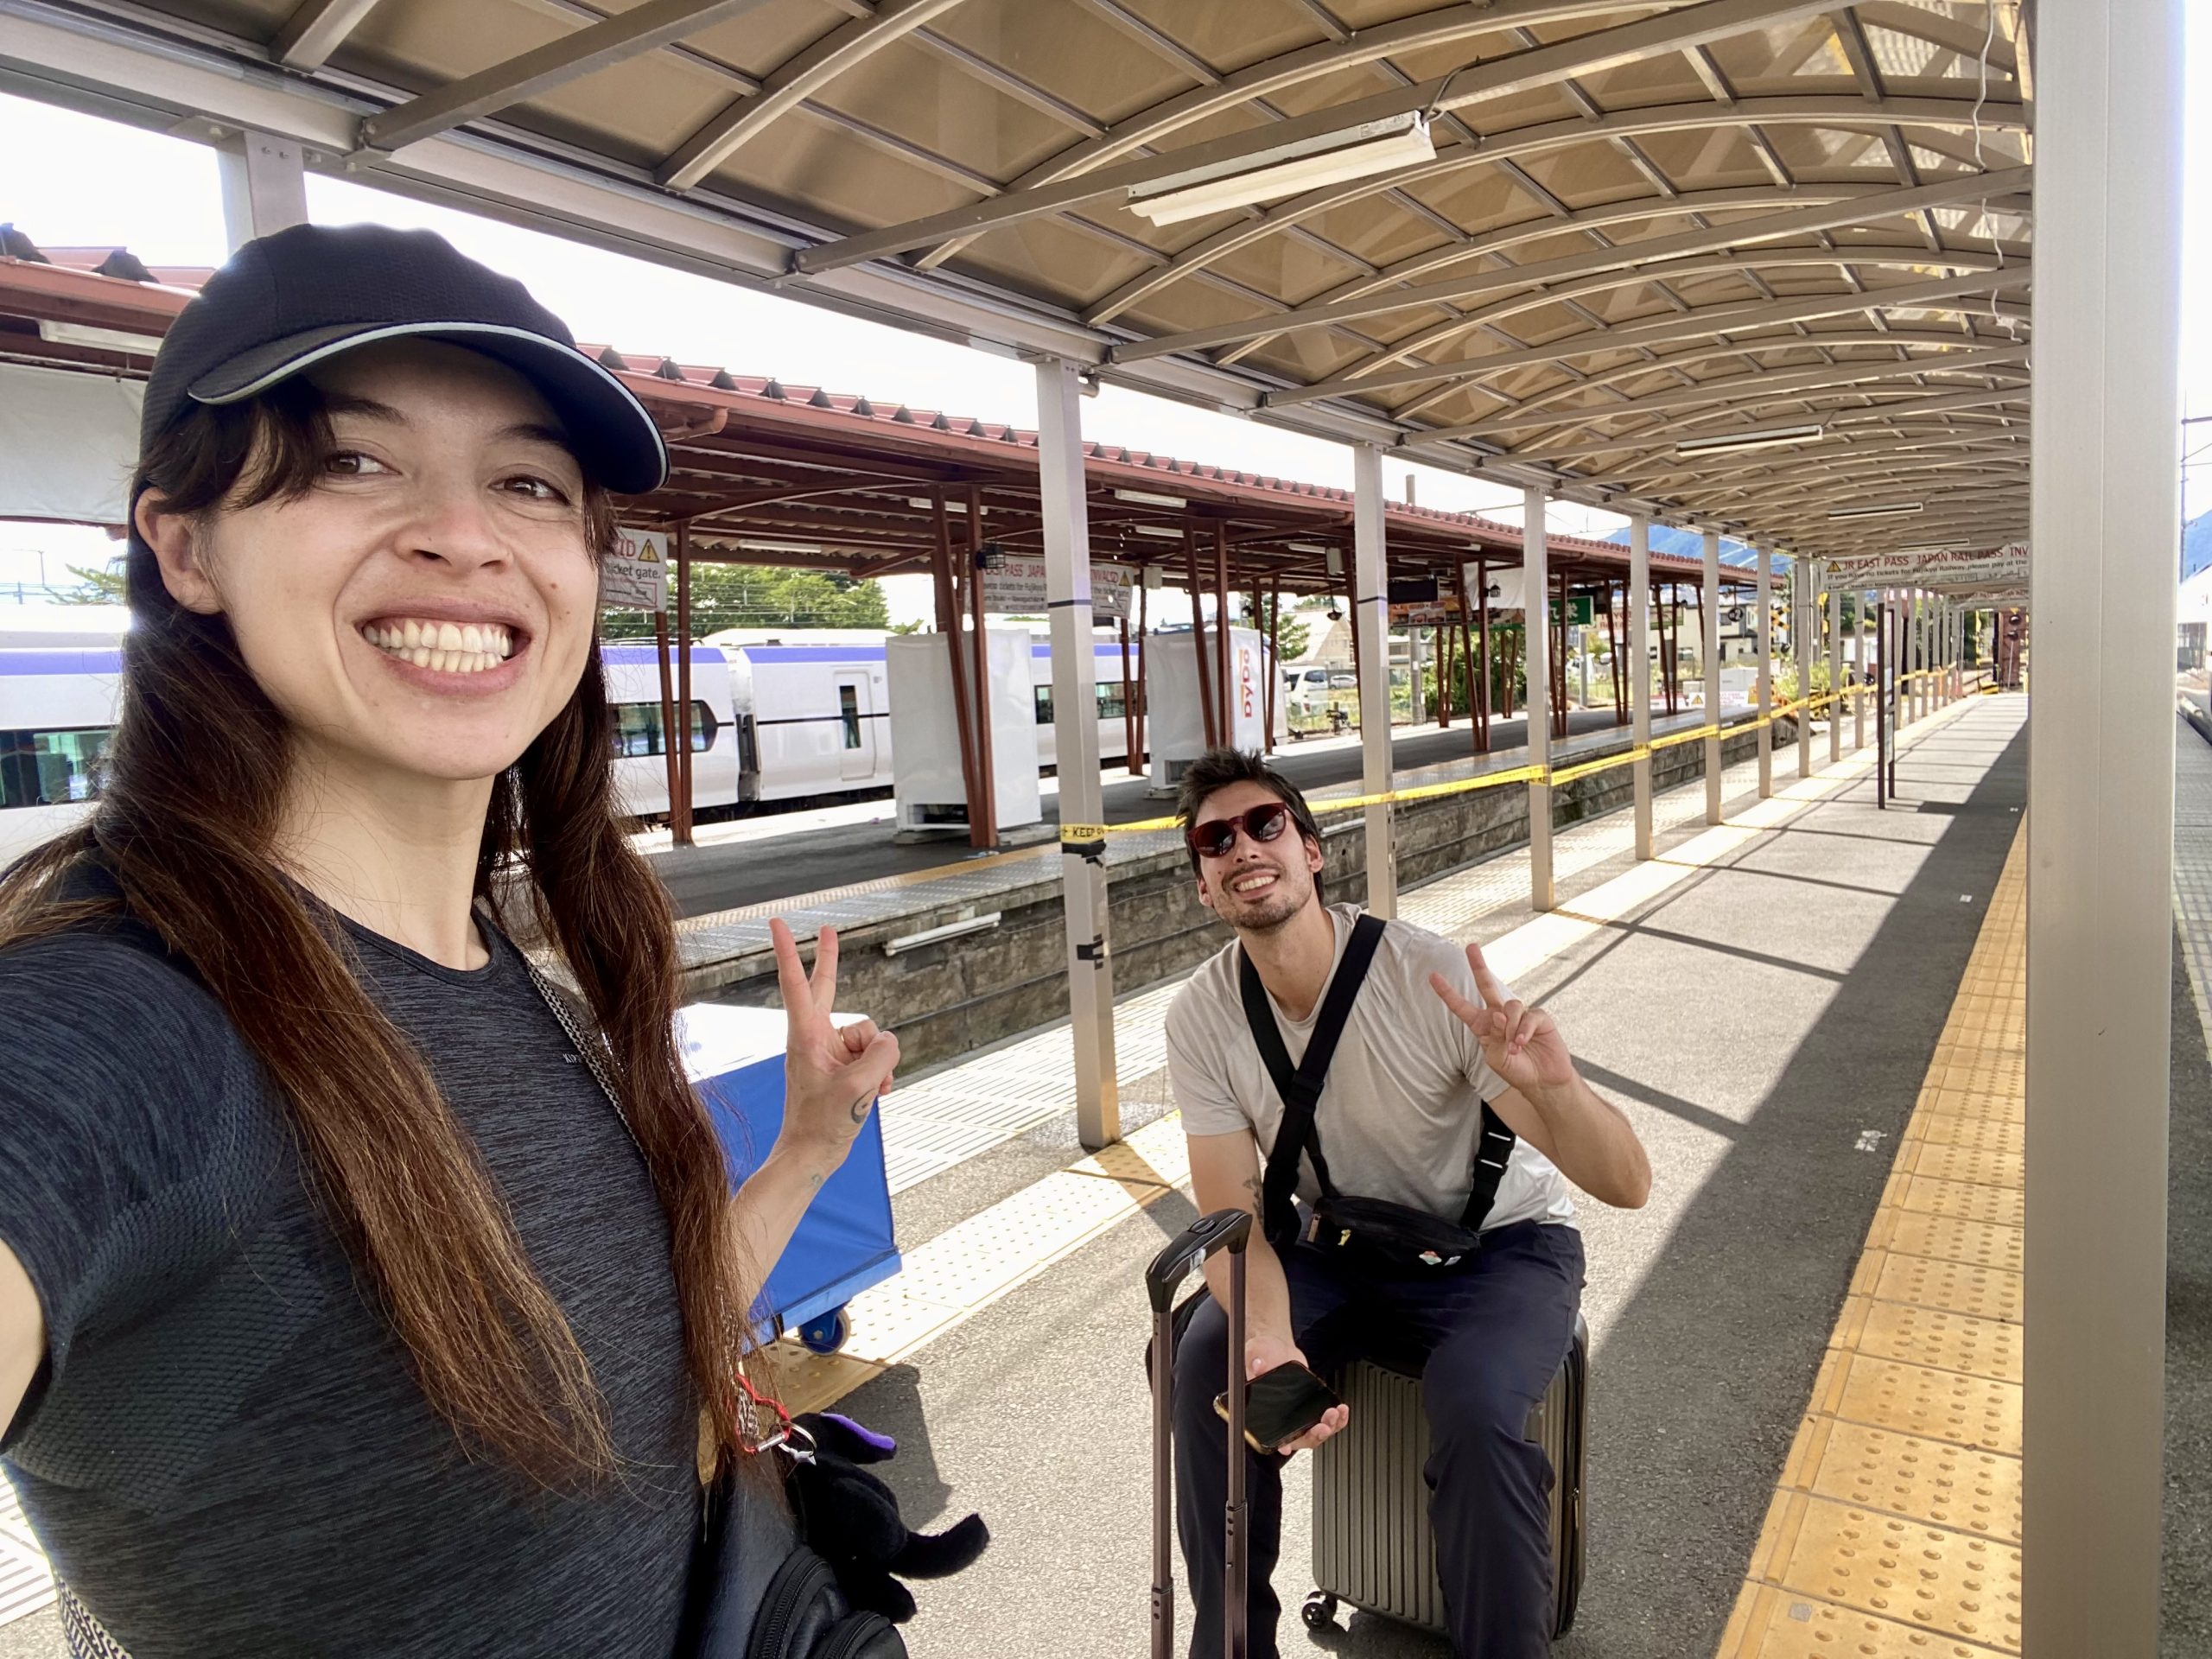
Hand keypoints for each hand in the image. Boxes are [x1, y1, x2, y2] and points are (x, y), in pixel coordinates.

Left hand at [770, 918, 899, 1173]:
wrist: (812, 1156)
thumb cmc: (823, 1124)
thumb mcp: (859, 1088)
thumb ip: (881, 1054)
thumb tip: (888, 1040)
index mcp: (806, 1036)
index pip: (796, 983)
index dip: (788, 950)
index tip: (775, 922)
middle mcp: (816, 1038)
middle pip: (826, 989)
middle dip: (830, 961)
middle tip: (828, 929)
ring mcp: (831, 1052)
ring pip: (869, 1035)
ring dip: (879, 1061)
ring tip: (869, 1091)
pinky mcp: (843, 1067)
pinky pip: (874, 1055)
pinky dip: (880, 1073)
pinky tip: (877, 1095)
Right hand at [1244, 1332, 1347, 1456]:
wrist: (1277, 1349)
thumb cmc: (1262, 1355)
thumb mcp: (1255, 1354)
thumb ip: (1255, 1363)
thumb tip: (1258, 1365)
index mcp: (1266, 1413)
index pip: (1271, 1434)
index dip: (1279, 1443)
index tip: (1286, 1447)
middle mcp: (1283, 1419)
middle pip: (1300, 1438)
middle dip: (1314, 1434)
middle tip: (1321, 1426)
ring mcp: (1300, 1416)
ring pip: (1316, 1432)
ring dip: (1328, 1427)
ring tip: (1334, 1413)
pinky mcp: (1312, 1408)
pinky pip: (1327, 1421)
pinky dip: (1337, 1419)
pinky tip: (1341, 1410)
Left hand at [1429, 941, 1577, 1100]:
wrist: (1542, 1081)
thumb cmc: (1516, 1071)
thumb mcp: (1496, 1060)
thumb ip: (1494, 1038)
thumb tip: (1500, 1014)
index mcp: (1482, 1025)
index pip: (1462, 1007)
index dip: (1447, 993)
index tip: (1432, 976)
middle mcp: (1499, 1015)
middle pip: (1486, 985)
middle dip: (1478, 966)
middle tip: (1471, 947)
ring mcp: (1519, 1015)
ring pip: (1510, 1006)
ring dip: (1511, 1027)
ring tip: (1514, 1047)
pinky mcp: (1539, 1018)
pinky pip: (1529, 1016)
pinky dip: (1523, 1030)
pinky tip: (1522, 1043)